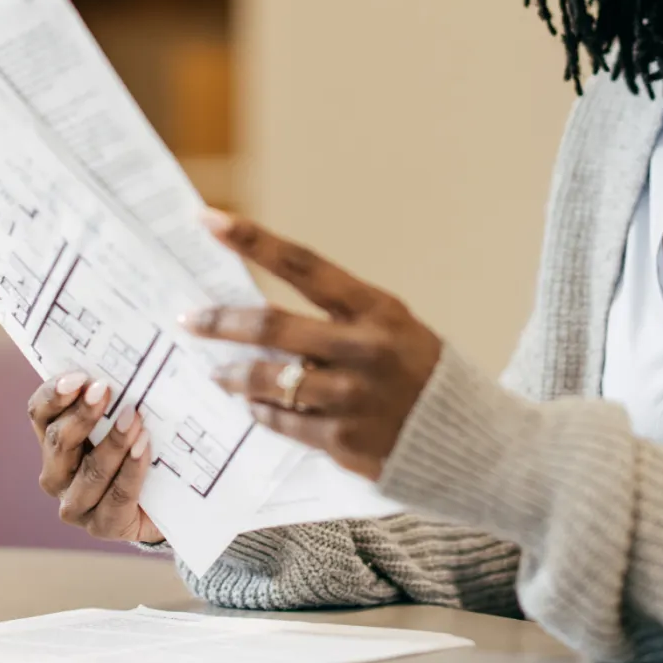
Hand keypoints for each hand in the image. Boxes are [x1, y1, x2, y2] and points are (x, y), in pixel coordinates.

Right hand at [28, 373, 163, 543]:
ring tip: (134, 419)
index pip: (40, 413)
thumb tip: (149, 351)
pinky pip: (116, 498)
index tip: (79, 376)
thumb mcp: (135, 412)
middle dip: (82, 414)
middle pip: (58, 441)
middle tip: (105, 390)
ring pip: (88, 472)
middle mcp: (58, 473)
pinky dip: (131, 471)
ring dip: (111, 443)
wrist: (173, 499)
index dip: (54, 393)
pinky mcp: (103, 526)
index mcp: (56, 438)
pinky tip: (143, 448)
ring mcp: (77, 504)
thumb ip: (126, 388)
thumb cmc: (147, 444)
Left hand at [186, 211, 443, 481]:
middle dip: (220, 321)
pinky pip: (283, 421)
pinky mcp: (344, 442)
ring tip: (218, 372)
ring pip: (268, 380)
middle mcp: (365, 350)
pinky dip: (261, 410)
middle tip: (189, 318)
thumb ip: (337, 320)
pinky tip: (254, 404)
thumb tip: (259, 320)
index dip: (254, 241)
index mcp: (378, 310)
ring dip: (234, 375)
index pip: (305, 265)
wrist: (472, 440)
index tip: (210, 220)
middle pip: (272, 326)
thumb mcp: (393, 329)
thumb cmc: (421, 374)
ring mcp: (353, 399)